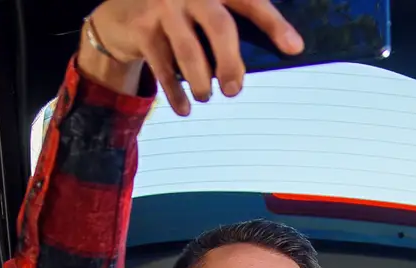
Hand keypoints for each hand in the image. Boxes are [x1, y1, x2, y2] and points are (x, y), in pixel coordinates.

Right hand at [80, 0, 303, 114]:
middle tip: (235, 90)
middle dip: (231, 63)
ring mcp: (163, 8)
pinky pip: (163, 68)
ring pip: (190, 52)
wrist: (120, 12)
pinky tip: (185, 109)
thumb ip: (231, 23)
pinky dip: (175, 94)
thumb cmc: (178, 14)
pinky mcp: (141, 29)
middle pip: (220, 27)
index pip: (250, 1)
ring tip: (208, 96)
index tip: (295, 48)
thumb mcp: (203, 8)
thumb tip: (278, 52)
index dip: (273, 24)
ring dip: (202, 82)